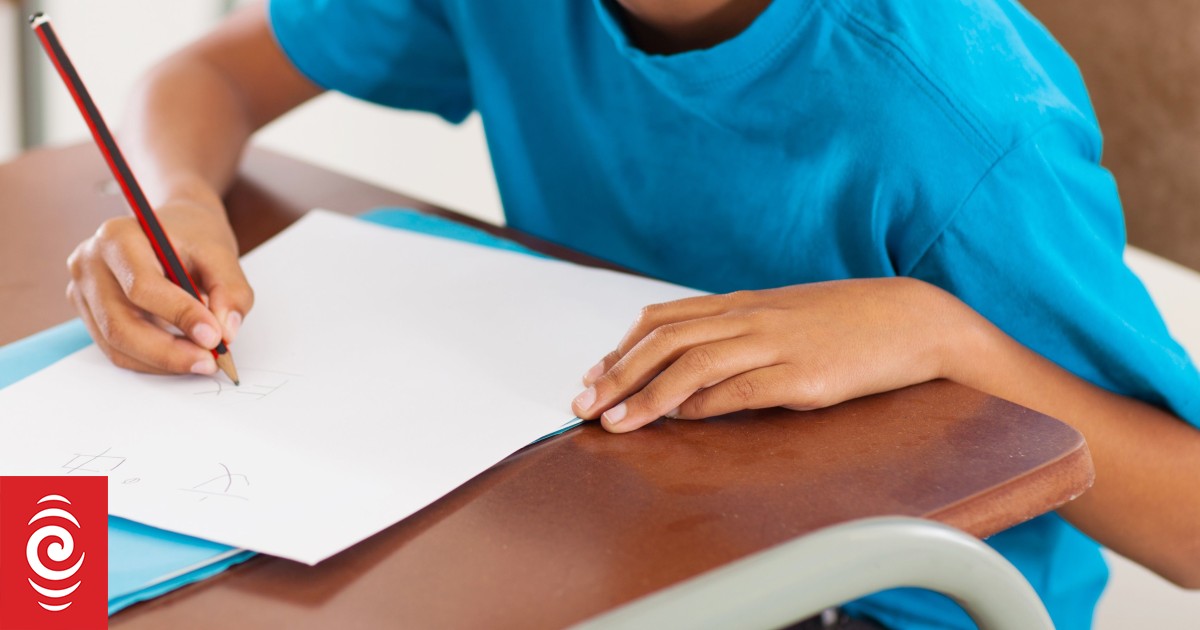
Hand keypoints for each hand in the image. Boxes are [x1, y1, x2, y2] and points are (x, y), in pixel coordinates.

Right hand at [66, 199, 252, 374]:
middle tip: (209, 362)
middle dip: (168, 352)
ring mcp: (83, 290)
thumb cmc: (193, 238)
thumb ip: (230, 291)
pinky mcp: (89, 313)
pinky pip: (116, 349)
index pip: (142, 286)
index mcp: (118, 236)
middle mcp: (90, 263)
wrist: (172, 231)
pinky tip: (182, 357)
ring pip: (116, 344)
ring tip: (200, 360)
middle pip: (119, 324)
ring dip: (162, 362)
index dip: (179, 315)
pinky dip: (152, 361)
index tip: (214, 337)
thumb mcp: (221, 254)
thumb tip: (225, 333)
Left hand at [571, 277, 972, 431]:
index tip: (592, 377)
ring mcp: (776, 344)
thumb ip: (736, 341)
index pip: (663, 320)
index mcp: (742, 305)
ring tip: (615, 422)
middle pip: (666, 341)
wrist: (913, 319)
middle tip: (584, 406)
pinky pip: (742, 389)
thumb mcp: (782, 323)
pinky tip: (677, 419)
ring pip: (694, 363)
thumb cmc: (847, 325)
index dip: (621, 349)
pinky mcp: (803, 377)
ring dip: (647, 394)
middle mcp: (750, 318)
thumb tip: (691, 383)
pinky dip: (703, 404)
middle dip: (617, 374)